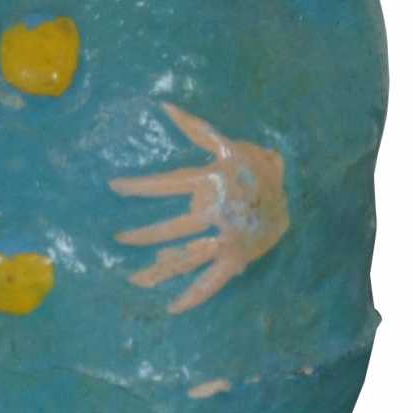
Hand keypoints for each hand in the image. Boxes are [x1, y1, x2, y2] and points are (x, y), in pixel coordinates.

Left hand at [111, 102, 288, 313]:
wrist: (300, 189)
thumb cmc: (256, 164)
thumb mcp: (227, 143)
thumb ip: (194, 128)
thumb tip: (164, 106)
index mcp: (210, 183)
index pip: (164, 185)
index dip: (138, 186)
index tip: (113, 186)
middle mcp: (216, 214)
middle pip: (172, 228)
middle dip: (142, 235)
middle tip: (116, 238)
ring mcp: (227, 240)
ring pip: (188, 258)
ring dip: (160, 270)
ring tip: (133, 279)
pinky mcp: (238, 258)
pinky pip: (213, 281)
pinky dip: (194, 295)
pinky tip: (173, 306)